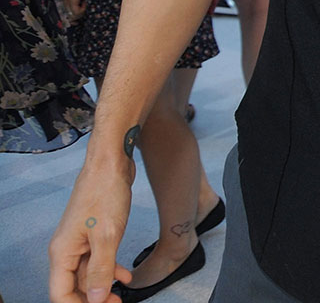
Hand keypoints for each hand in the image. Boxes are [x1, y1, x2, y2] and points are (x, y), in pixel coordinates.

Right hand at [48, 152, 134, 301]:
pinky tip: (125, 275)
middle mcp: (67, 249)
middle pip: (74, 286)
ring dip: (103, 285)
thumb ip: (101, 269)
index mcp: (63, 252)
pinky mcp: (93, 233)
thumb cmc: (105, 193)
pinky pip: (98, 259)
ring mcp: (80, 240)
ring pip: (88, 273)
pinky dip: (110, 269)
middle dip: (93, 298)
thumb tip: (96, 298)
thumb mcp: (107, 236)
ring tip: (121, 294)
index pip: (60, 293)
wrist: (112, 164)